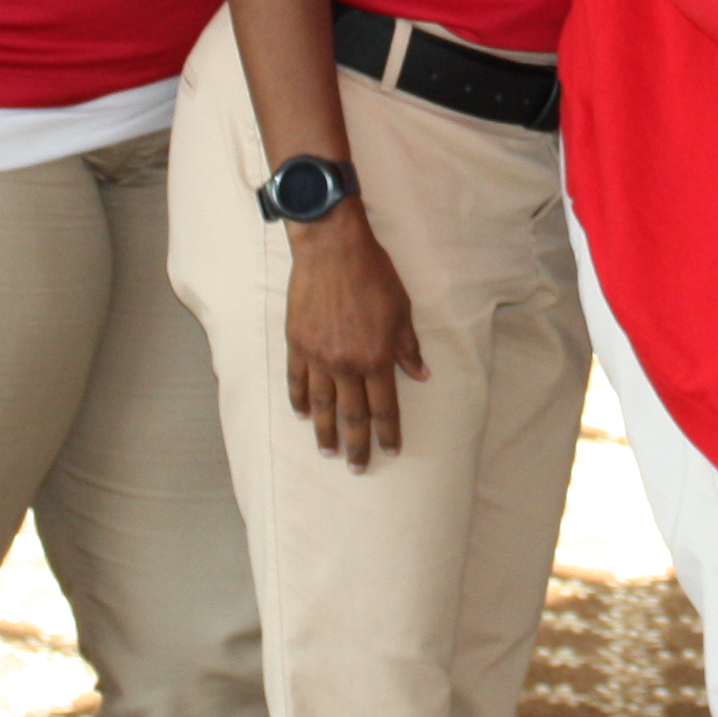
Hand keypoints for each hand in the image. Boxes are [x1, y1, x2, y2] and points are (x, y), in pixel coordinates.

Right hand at [284, 210, 425, 471]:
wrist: (331, 249)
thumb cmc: (373, 274)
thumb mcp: (401, 309)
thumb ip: (408, 346)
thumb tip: (420, 374)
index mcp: (376, 357)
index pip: (384, 406)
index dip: (388, 431)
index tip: (390, 450)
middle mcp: (346, 364)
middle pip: (351, 414)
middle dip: (356, 444)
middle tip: (357, 467)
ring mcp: (318, 356)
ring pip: (321, 404)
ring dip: (324, 431)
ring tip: (327, 451)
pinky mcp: (297, 343)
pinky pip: (296, 380)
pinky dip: (300, 399)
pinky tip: (303, 414)